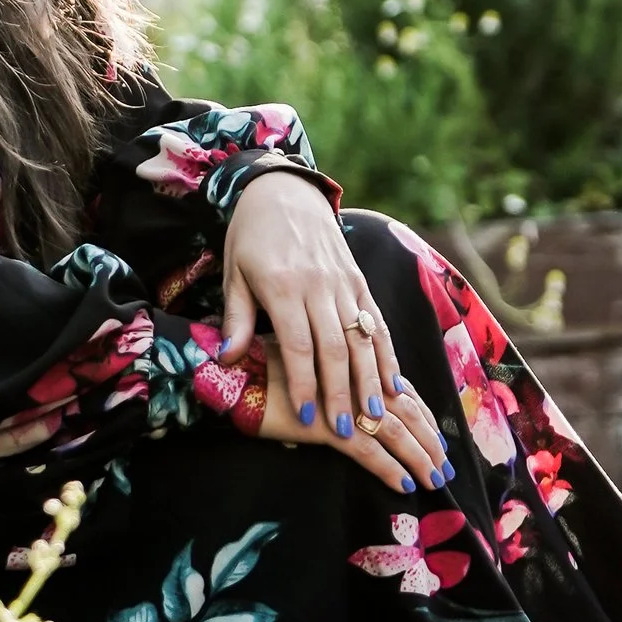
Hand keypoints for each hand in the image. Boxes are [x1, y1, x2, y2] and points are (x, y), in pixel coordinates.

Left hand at [221, 170, 449, 478]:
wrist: (283, 190)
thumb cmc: (251, 237)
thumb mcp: (234, 274)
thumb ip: (236, 319)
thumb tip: (228, 361)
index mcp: (283, 285)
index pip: (300, 345)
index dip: (306, 385)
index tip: (309, 420)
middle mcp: (319, 284)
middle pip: (337, 347)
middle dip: (342, 393)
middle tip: (346, 432)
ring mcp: (344, 281)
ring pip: (363, 337)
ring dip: (370, 380)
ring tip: (374, 417)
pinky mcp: (359, 279)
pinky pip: (377, 321)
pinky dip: (386, 353)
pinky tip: (393, 383)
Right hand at [251, 344, 451, 495]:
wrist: (229, 374)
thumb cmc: (261, 366)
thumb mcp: (304, 367)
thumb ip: (330, 379)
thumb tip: (351, 399)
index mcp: (351, 365)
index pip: (398, 390)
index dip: (422, 412)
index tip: (438, 433)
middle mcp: (354, 382)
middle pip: (405, 410)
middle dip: (429, 439)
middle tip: (447, 465)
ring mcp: (344, 404)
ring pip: (394, 431)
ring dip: (420, 456)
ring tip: (436, 480)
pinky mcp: (329, 427)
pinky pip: (367, 451)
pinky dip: (389, 469)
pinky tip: (405, 484)